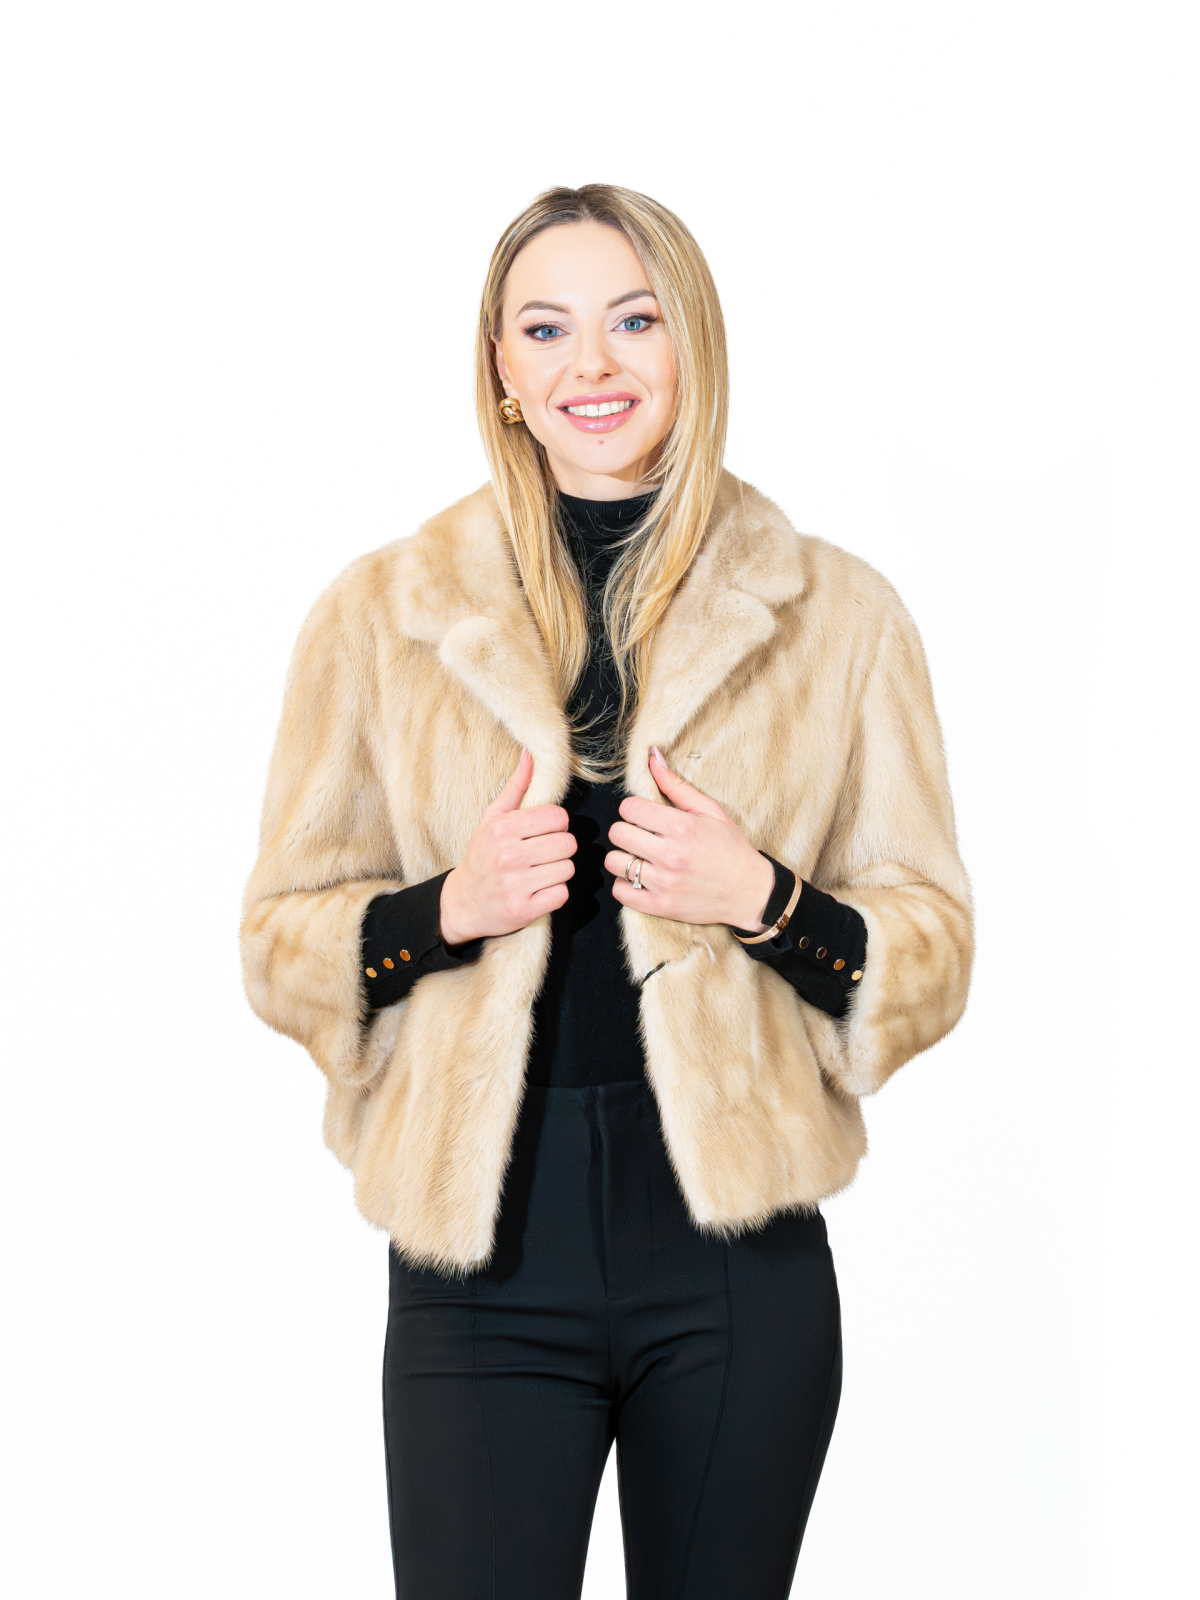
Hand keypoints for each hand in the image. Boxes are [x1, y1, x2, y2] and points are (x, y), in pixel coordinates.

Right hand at [439, 750, 575, 946]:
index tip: (545, 832)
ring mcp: (517, 884)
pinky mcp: (525, 909)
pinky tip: (538, 889)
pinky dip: (555, 893)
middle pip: (567, 843)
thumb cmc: (481, 856)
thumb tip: (531, 754)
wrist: (461, 903)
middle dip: (559, 849)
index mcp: (502, 829)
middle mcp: (509, 855)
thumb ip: (516, 787)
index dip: (557, 824)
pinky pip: (562, 894)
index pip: (557, 817)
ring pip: (568, 869)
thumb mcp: (492, 820)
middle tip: (543, 854)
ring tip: (539, 872)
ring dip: (558, 871)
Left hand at [605, 747, 776, 929]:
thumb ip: (677, 785)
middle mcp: (670, 855)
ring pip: (614, 863)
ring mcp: (664, 883)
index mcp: (682, 827)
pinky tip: (641, 879)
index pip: (629, 808)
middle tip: (641, 835)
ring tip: (640, 858)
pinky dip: (625, 885)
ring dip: (623, 858)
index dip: (633, 809)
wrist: (750, 892)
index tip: (644, 816)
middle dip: (626, 830)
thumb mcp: (710, 811)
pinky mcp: (660, 906)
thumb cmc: (731, 848)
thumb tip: (652, 756)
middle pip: (617, 833)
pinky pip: (621, 893)